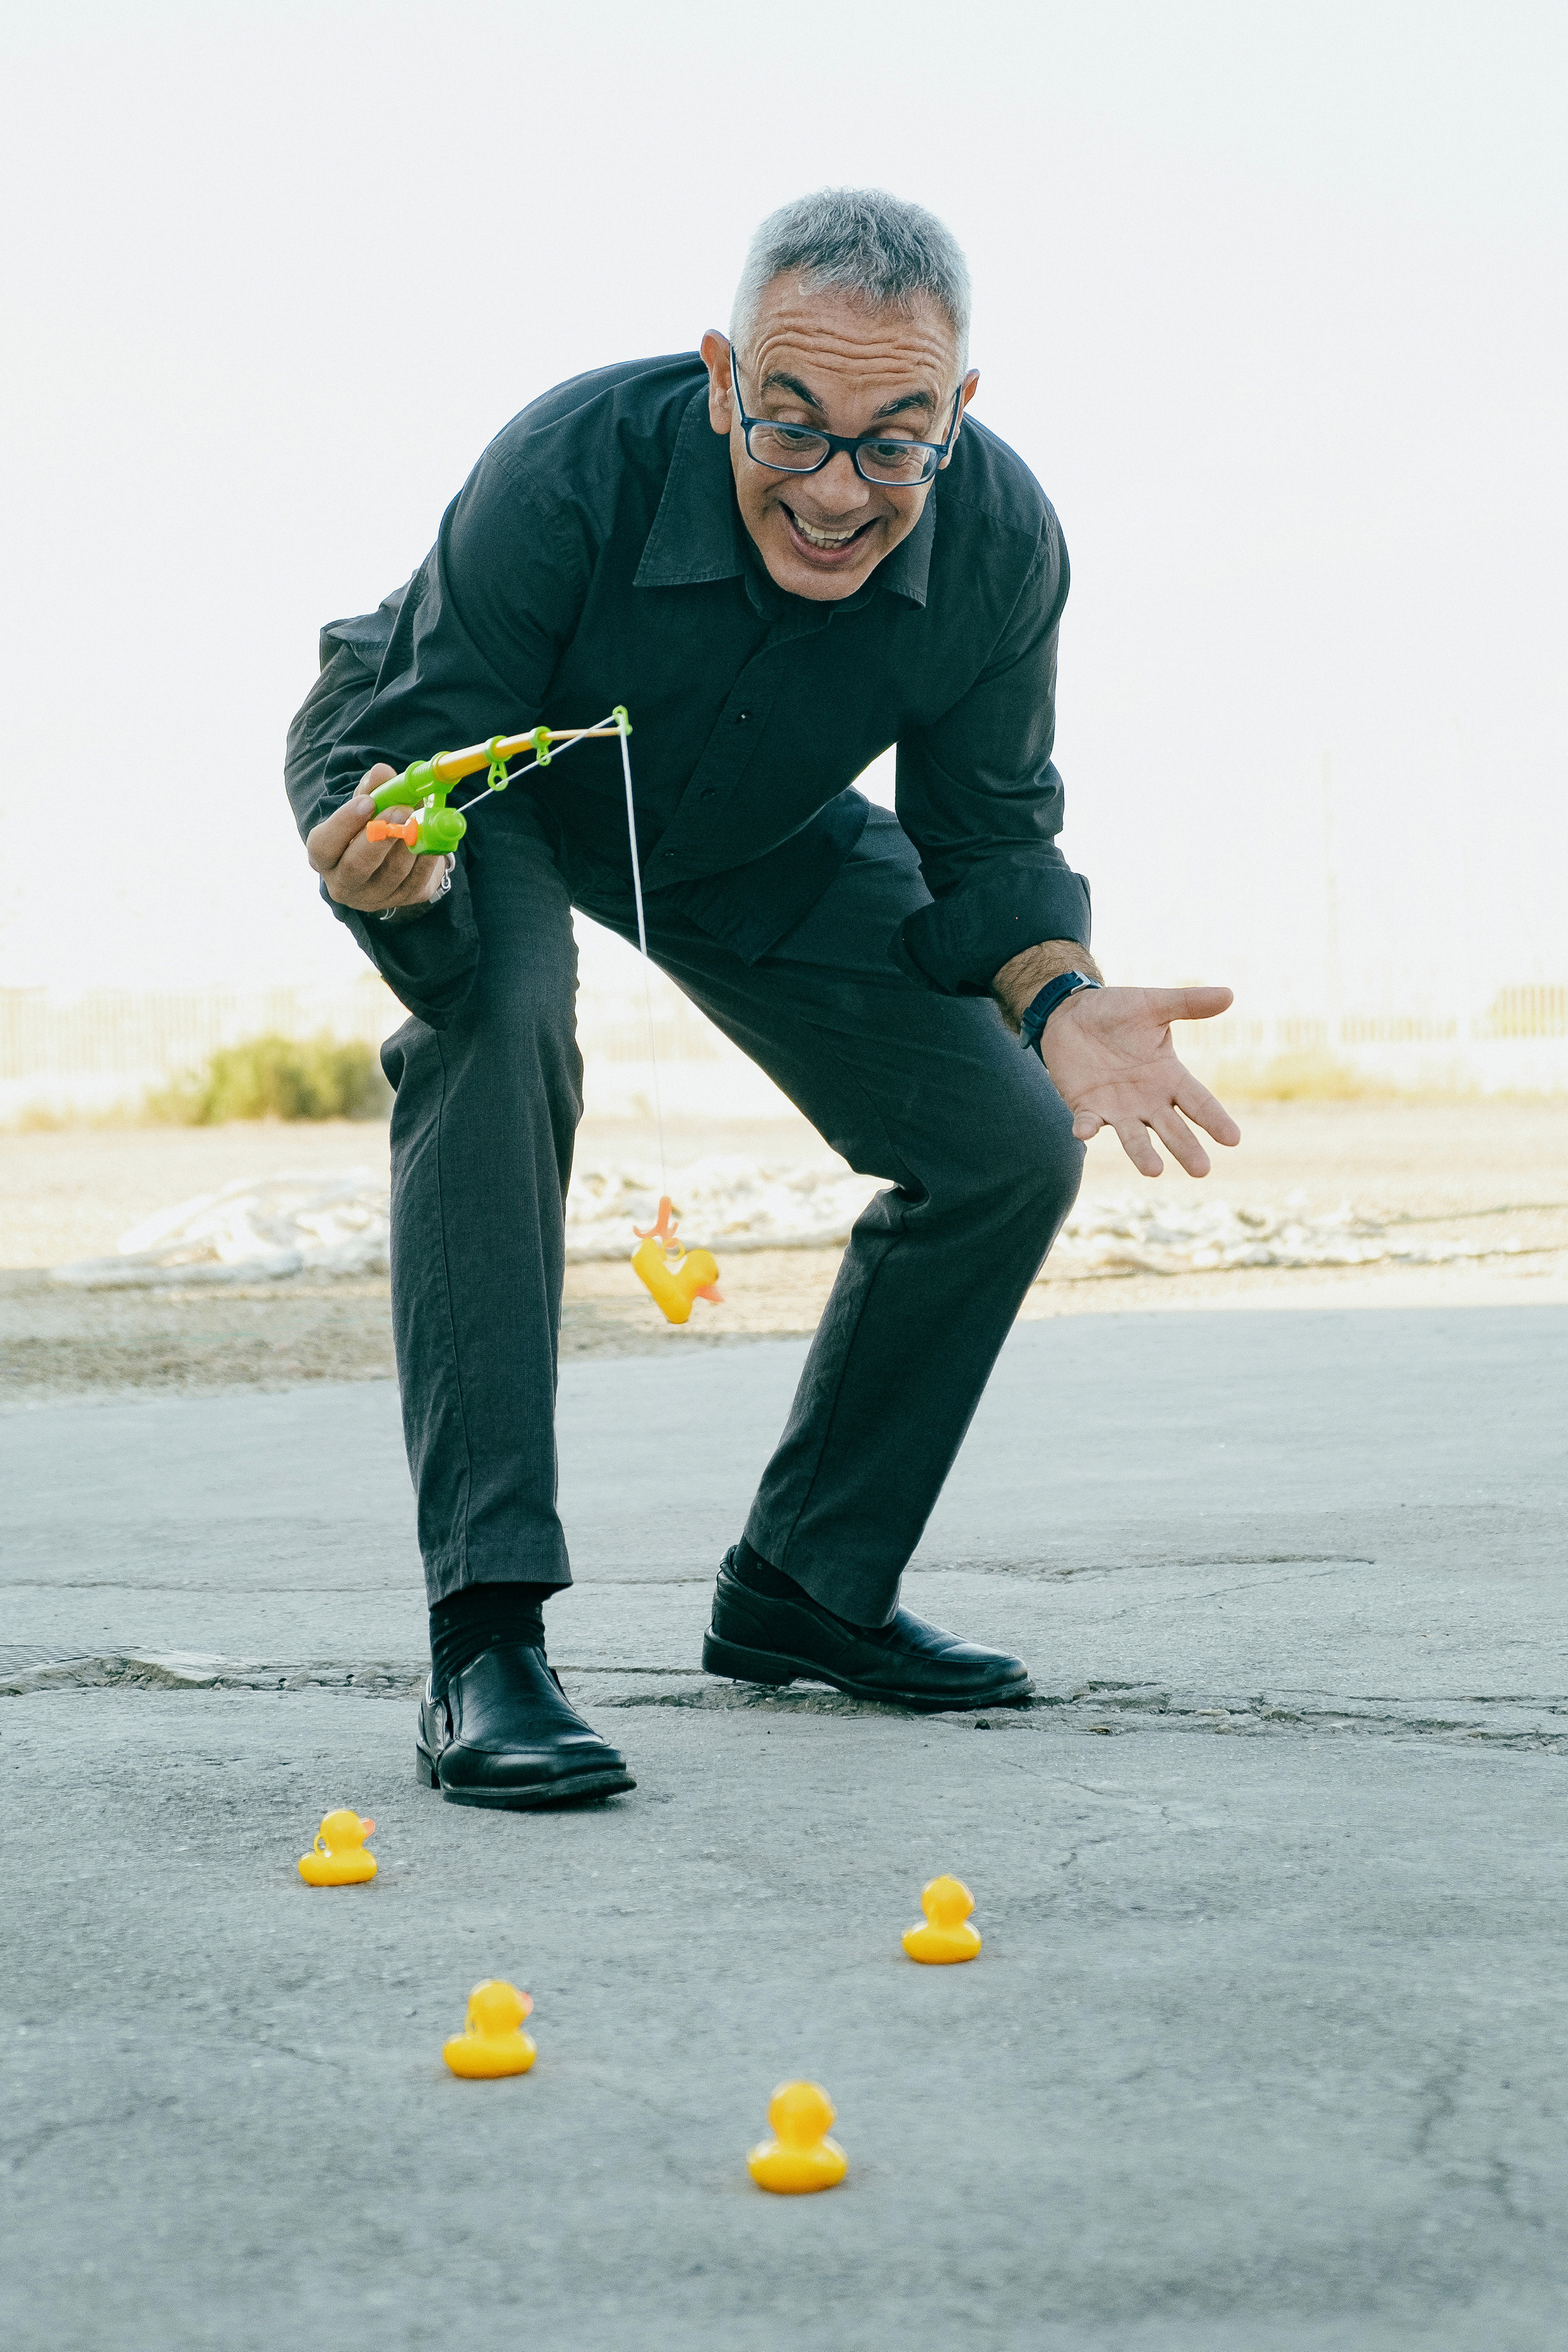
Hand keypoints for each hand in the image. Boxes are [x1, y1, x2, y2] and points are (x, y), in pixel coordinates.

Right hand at [306, 765, 452, 914]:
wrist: (393, 856)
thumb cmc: (371, 826)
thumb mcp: (366, 806)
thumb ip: (371, 790)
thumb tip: (382, 772)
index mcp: (324, 857)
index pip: (323, 846)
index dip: (344, 824)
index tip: (367, 802)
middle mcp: (344, 883)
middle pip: (357, 865)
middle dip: (381, 836)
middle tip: (400, 809)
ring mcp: (374, 896)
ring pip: (392, 872)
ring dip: (409, 842)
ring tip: (419, 817)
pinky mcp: (403, 898)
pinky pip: (417, 879)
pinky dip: (427, 854)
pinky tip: (433, 835)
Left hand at [1039, 985, 1240, 1176]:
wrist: (1073, 1013)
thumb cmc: (1118, 1011)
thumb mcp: (1154, 1005)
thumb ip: (1188, 1004)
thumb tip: (1229, 994)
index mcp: (1170, 1076)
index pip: (1199, 1102)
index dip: (1215, 1119)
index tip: (1233, 1138)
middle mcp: (1148, 1100)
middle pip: (1173, 1128)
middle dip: (1186, 1148)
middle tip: (1202, 1170)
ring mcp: (1118, 1108)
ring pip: (1134, 1136)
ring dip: (1142, 1154)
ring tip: (1154, 1171)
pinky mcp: (1086, 1107)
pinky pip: (1088, 1122)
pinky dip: (1087, 1128)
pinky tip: (1086, 1132)